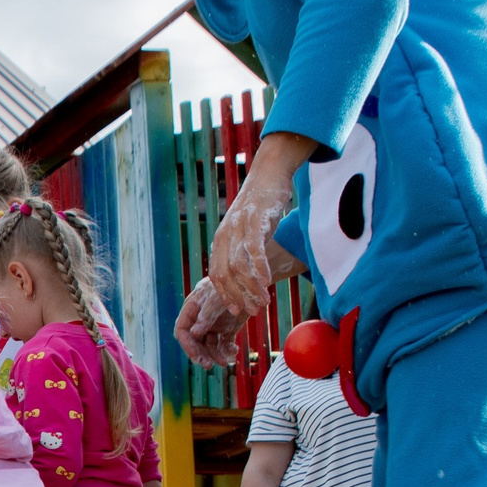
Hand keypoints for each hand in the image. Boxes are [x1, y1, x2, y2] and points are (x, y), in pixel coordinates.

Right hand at [175, 278, 247, 368]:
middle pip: (196, 341)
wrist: (255, 281)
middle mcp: (201, 318)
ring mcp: (214, 324)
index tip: (196, 356)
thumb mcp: (217, 298)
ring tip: (225, 361)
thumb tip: (193, 334)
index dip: (187, 345)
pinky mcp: (228, 327)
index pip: (182, 330)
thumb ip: (206, 315)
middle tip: (209, 365)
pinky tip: (234, 351)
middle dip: (202, 354)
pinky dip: (227, 349)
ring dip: (215, 354)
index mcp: (192, 309)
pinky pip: (224, 343)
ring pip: (210, 345)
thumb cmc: (233, 283)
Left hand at [207, 170, 294, 321]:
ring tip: (263, 302)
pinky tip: (266, 281)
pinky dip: (259, 267)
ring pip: (239, 266)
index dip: (226, 295)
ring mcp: (238, 228)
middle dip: (238, 297)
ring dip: (251, 287)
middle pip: (226, 275)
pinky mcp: (255, 220)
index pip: (217, 275)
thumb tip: (245, 273)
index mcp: (220, 241)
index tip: (236, 310)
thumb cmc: (260, 205)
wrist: (269, 174)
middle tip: (253, 312)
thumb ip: (241, 250)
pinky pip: (254, 249)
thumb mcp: (245, 230)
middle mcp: (225, 236)